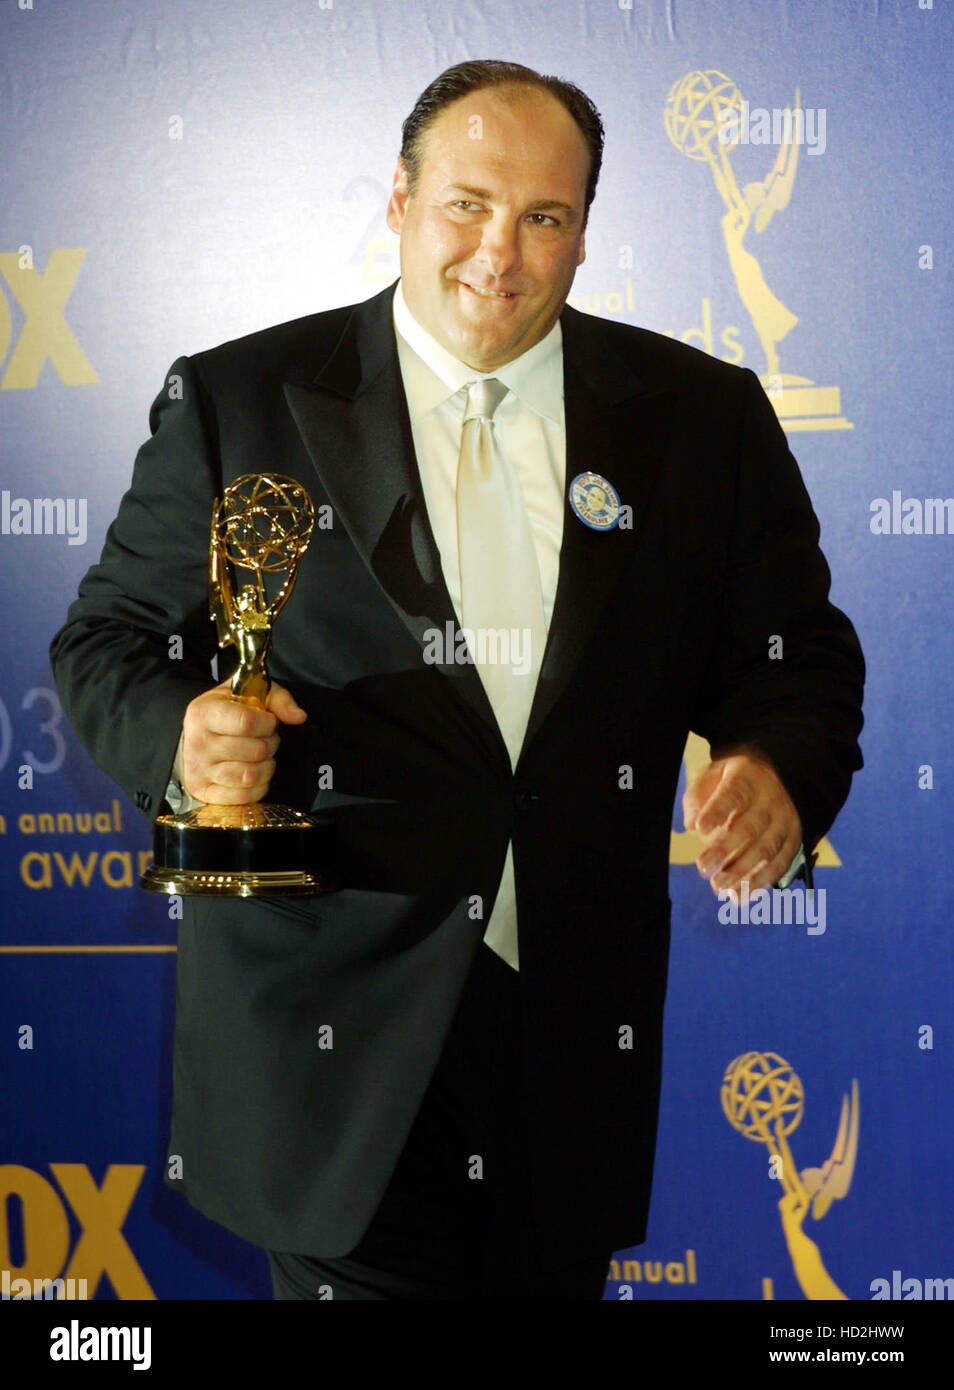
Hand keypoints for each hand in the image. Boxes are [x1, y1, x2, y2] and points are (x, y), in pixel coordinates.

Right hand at [180, 677, 306, 803]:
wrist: (195, 736)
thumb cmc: (225, 714)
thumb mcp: (248, 693)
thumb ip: (277, 700)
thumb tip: (298, 717)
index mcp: (204, 713)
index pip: (246, 722)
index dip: (267, 723)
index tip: (268, 722)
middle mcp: (197, 742)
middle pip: (255, 750)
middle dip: (270, 744)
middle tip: (264, 739)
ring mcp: (199, 770)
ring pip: (251, 775)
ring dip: (266, 766)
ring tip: (260, 756)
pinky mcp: (204, 792)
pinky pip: (245, 796)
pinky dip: (258, 787)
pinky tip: (254, 773)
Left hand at [682, 747, 801, 896]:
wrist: (770, 778)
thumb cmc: (730, 783)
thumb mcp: (711, 779)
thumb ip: (697, 800)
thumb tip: (692, 827)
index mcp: (748, 779)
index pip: (733, 795)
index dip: (717, 812)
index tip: (700, 829)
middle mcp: (771, 799)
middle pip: (750, 827)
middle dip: (725, 851)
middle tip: (702, 868)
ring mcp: (785, 820)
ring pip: (767, 850)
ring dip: (742, 873)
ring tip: (719, 889)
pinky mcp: (794, 839)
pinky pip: (781, 864)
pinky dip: (761, 883)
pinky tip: (741, 896)